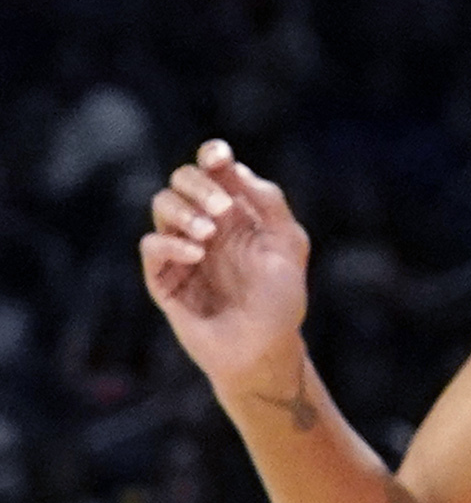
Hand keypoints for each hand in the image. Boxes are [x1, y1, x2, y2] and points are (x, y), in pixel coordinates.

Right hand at [140, 141, 314, 397]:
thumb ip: (269, 203)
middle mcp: (206, 224)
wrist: (264, 348)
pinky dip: (171, 242)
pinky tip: (196, 253)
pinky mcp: (163, 277)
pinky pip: (151, 246)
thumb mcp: (288, 244)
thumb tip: (237, 170)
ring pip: (161, 205)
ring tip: (210, 234)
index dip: (211, 155)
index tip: (218, 157)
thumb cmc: (280, 298)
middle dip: (199, 184)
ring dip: (183, 211)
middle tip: (223, 209)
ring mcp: (182, 249)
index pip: (214, 169)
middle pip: (182, 180)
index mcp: (236, 211)